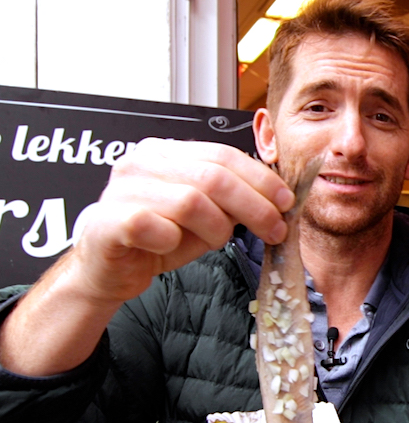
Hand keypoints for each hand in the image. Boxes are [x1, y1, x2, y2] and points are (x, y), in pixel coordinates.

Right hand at [0, 138, 294, 376]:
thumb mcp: (204, 216)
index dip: (261, 179)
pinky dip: (173, 242)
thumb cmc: (158, 239)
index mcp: (167, 152)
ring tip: (215, 243)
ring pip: (190, 202)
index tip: (286, 202)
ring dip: (215, 229)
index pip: (224, 155)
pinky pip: (154, 227)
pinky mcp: (107, 220)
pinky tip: (171, 248)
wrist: (108, 269)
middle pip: (214, 177)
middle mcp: (142, 162)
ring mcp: (121, 189)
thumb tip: (278, 200)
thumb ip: (232, 201)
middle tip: (275, 230)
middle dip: (254, 206)